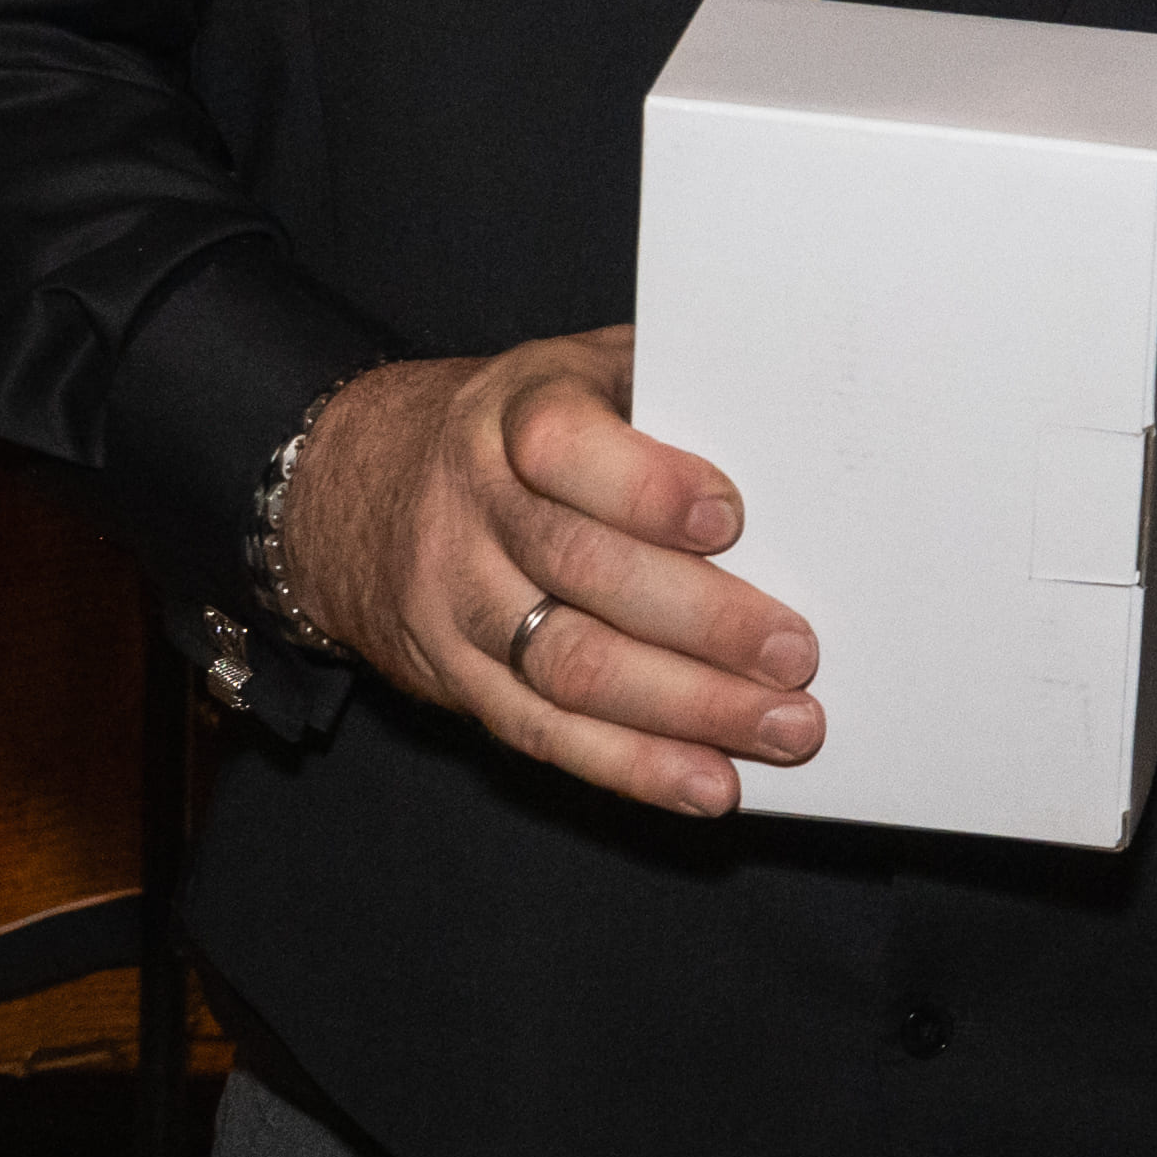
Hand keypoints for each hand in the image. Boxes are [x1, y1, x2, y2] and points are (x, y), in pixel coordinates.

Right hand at [274, 331, 825, 815]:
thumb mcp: (581, 374)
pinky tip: (705, 783)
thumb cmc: (525, 424)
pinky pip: (543, 732)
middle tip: (794, 654)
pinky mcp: (456, 677)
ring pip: (568, 665)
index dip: (645, 487)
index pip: (564, 445)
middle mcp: (475, 506)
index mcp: (513, 412)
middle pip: (582, 569)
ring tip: (780, 728)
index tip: (729, 518)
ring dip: (684, 709)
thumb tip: (794, 437)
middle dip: (702, 621)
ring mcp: (457, 598)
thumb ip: (667, 395)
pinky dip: (632, 766)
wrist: (362, 486)